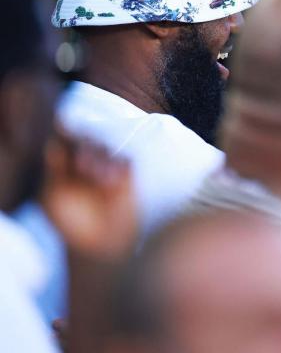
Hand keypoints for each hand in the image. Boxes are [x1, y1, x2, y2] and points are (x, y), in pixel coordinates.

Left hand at [42, 129, 136, 258]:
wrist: (98, 246)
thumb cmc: (69, 225)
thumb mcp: (54, 198)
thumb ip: (54, 172)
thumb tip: (52, 146)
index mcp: (63, 166)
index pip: (64, 142)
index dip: (64, 136)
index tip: (65, 136)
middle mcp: (85, 163)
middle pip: (85, 140)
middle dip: (84, 148)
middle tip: (82, 166)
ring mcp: (106, 168)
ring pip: (105, 148)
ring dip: (101, 159)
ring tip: (99, 180)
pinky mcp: (126, 176)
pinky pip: (125, 160)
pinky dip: (119, 167)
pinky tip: (113, 183)